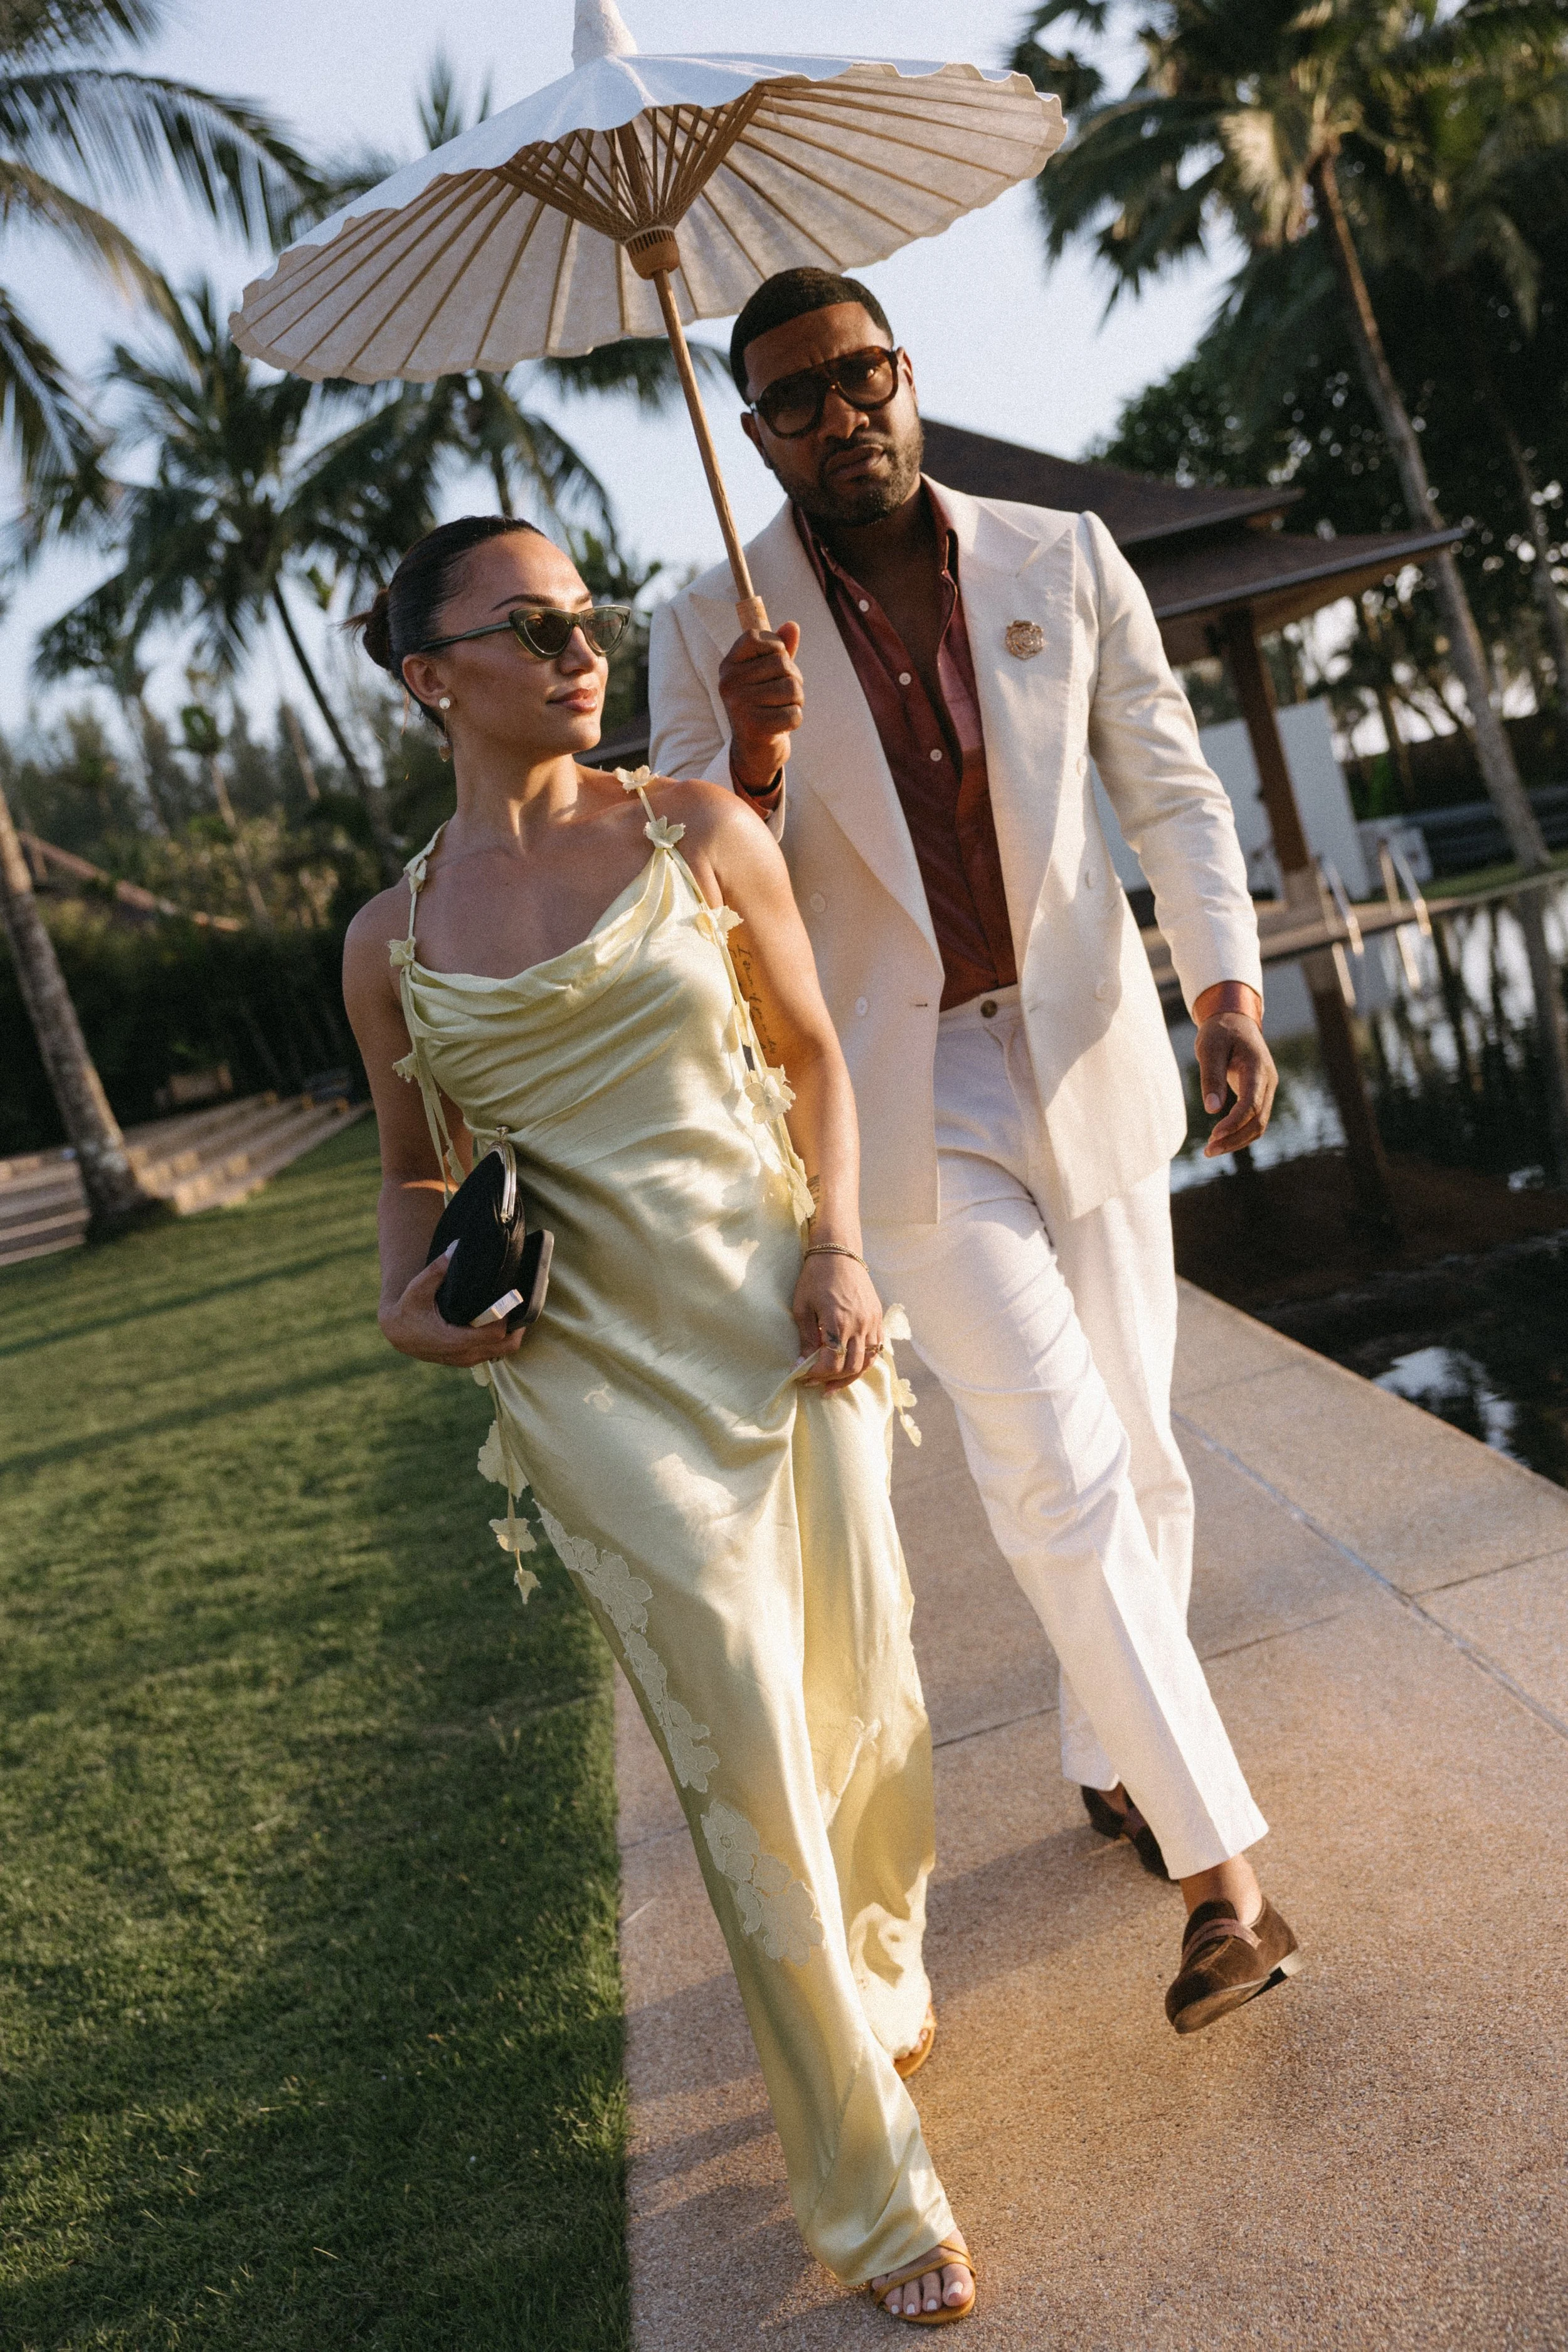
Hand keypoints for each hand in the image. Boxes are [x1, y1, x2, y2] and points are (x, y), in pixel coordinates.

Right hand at [379, 1248, 529, 1365]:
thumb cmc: (408, 1309)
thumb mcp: (418, 1287)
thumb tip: (455, 1249)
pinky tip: (499, 1319)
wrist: (397, 1333)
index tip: (510, 1296)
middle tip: (518, 1302)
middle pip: (507, 1345)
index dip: (507, 1315)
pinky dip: (501, 1339)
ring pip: (503, 1351)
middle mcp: (463, 1354)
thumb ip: (438, 1269)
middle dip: (517, 1325)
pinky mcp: (467, 1360)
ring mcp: (466, 1360)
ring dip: (511, 1332)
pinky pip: (493, 1353)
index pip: (495, 1333)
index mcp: (454, 1339)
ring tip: (510, 1308)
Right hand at [718, 619, 801, 790]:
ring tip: (783, 708)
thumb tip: (792, 626)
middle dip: (793, 678)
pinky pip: (794, 714)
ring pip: (792, 688)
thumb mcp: (769, 674)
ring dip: (797, 700)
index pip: (757, 637)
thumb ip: (780, 650)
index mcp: (729, 665)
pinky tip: (781, 725)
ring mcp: (739, 705)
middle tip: (783, 694)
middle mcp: (729, 683)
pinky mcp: (754, 727)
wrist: (754, 749)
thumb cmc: (764, 704)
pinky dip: (795, 720)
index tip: (774, 666)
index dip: (776, 648)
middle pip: (782, 663)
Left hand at [792, 1250, 882, 1388]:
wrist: (839, 1252)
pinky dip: (866, 1361)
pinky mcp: (877, 1317)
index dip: (817, 1375)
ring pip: (867, 1361)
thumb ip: (806, 1337)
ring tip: (835, 1384)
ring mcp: (871, 1322)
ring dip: (851, 1376)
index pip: (831, 1363)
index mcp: (838, 1322)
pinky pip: (877, 1347)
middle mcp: (859, 1325)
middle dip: (832, 1380)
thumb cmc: (815, 1277)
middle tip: (816, 1385)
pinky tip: (853, 1366)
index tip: (803, 1377)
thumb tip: (803, 1363)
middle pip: (850, 1366)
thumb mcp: (802, 1307)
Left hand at [1197, 1012, 1276, 1156]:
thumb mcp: (1209, 1048)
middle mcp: (1268, 1081)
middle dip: (1234, 1139)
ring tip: (1211, 1150)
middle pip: (1258, 1120)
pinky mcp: (1260, 1094)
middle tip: (1208, 1151)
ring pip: (1259, 1124)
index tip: (1214, 1136)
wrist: (1235, 1021)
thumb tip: (1212, 1110)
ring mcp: (1267, 1089)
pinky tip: (1222, 1139)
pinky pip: (1255, 1120)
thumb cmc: (1220, 1032)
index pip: (1252, 1104)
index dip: (1234, 1123)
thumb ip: (1212, 1077)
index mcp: (1258, 1068)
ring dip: (1238, 1140)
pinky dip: (1240, 1133)